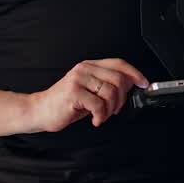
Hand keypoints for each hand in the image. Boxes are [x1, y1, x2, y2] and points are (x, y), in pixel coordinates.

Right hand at [24, 59, 148, 132]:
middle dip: (121, 99)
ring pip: (111, 92)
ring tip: (102, 115)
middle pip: (118, 79)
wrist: (40, 110)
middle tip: (114, 110)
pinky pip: (99, 105)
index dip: (135, 73)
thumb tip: (130, 84)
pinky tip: (94, 119)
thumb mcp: (89, 91)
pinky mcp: (74, 92)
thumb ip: (106, 86)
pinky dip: (101, 116)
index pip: (118, 63)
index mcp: (89, 66)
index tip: (144, 83)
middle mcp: (84, 69)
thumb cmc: (65, 103)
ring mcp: (78, 79)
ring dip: (110, 110)